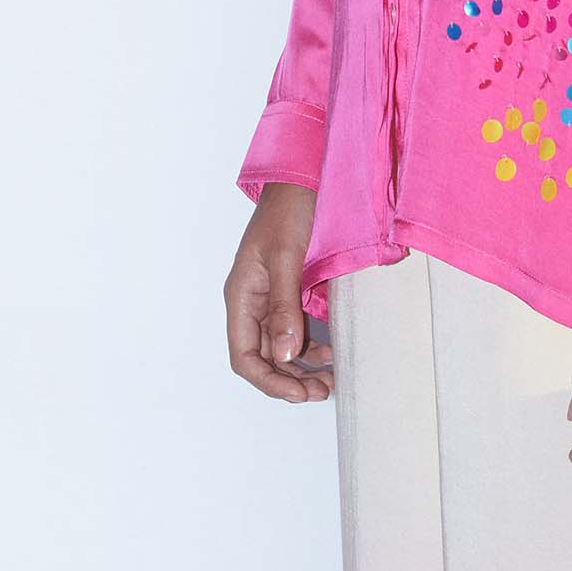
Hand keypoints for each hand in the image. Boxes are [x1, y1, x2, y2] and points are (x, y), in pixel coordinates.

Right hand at [225, 183, 331, 402]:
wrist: (306, 177)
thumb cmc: (291, 210)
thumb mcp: (287, 258)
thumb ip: (284, 306)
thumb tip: (284, 355)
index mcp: (241, 296)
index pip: (244, 357)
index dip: (270, 381)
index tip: (301, 393)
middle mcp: (252, 303)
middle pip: (262, 358)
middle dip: (289, 381)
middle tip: (324, 391)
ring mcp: (271, 298)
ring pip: (279, 349)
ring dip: (302, 369)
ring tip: (330, 379)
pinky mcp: (291, 292)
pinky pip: (294, 331)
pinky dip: (311, 347)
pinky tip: (331, 352)